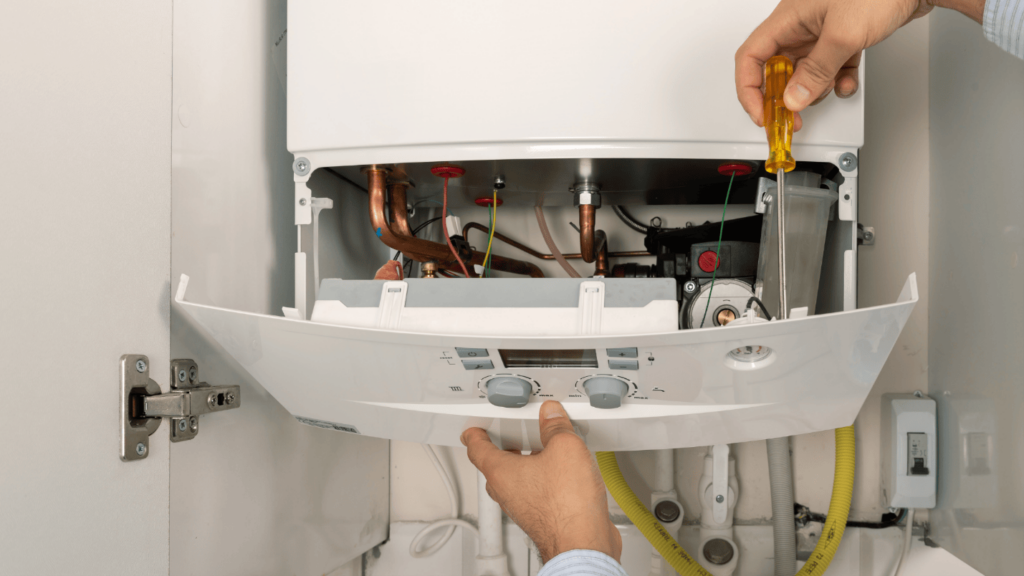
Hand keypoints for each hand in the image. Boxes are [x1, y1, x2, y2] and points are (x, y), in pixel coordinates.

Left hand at [461, 401, 621, 562]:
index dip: (474, 435)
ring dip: (527, 465)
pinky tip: (563, 475)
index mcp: (501, 472)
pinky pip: (536, 494)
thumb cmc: (566, 506)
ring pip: (517, 481)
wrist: (582, 543)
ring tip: (543, 451)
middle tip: (509, 435)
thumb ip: (556, 427)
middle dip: (503, 449)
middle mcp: (507, 492)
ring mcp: (523, 507)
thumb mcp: (565, 448)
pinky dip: (543, 481)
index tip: (473, 431)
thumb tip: (552, 416)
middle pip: (497, 466)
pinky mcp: (541, 518)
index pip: (477, 449)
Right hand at [735, 0, 983, 127]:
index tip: (762, 114)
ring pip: (805, 72)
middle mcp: (801, 25)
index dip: (750, 89)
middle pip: (777, 68)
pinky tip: (847, 82)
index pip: (751, 57)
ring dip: (815, 89)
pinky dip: (837, 80)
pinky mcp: (842, 36)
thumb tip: (793, 98)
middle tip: (792, 118)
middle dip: (784, 96)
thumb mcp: (843, 35)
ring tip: (828, 90)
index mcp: (788, 18)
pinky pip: (830, 67)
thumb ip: (815, 71)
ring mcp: (821, 30)